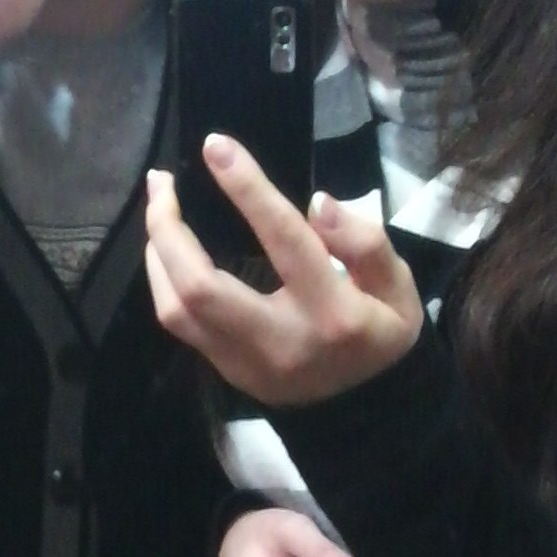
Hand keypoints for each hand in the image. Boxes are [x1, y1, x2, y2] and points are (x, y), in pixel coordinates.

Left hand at [144, 136, 422, 404]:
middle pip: (201, 287)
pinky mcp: (225, 370)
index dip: (247, 188)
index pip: (284, 241)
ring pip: (176, 309)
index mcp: (332, 314)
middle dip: (169, 227)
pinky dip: (163, 279)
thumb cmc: (380, 333)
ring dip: (158, 252)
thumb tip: (318, 203)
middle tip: (161, 180)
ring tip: (160, 207)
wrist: (366, 410)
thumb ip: (365, 243)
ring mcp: (245, 362)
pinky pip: (178, 323)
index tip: (216, 146)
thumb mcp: (398, 288)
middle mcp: (280, 341)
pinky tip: (167, 249)